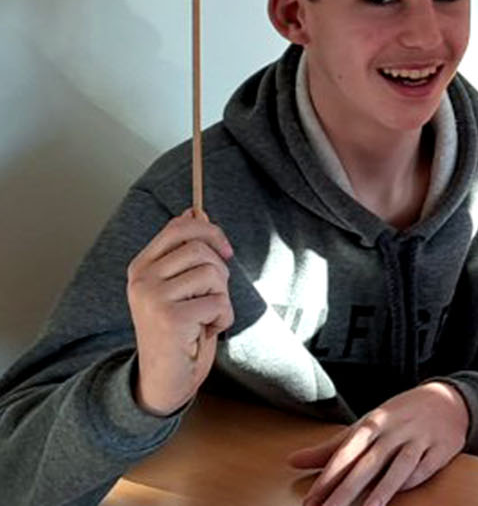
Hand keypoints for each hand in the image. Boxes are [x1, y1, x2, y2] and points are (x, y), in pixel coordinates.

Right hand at [127, 212, 233, 415]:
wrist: (165, 376)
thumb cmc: (179, 328)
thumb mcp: (180, 285)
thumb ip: (185, 251)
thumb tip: (194, 210)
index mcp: (142, 267)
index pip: (179, 227)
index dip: (210, 232)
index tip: (225, 251)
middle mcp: (141, 279)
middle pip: (200, 248)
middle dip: (219, 272)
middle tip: (211, 298)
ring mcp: (152, 298)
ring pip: (213, 274)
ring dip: (222, 298)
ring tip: (205, 316)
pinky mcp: (169, 318)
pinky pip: (218, 302)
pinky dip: (223, 318)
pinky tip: (205, 332)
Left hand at [288, 381, 468, 505]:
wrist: (449, 398)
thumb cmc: (400, 416)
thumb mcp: (367, 425)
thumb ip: (331, 447)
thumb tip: (292, 461)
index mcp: (373, 422)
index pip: (346, 452)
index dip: (327, 478)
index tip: (310, 501)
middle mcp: (395, 430)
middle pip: (368, 464)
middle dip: (346, 491)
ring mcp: (419, 439)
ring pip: (399, 467)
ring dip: (382, 490)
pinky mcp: (441, 449)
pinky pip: (425, 468)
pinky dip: (412, 481)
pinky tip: (398, 494)